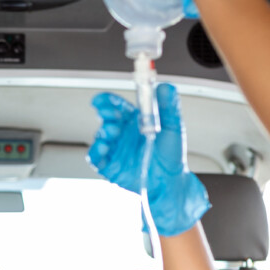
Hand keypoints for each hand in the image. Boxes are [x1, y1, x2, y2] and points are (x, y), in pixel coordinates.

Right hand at [89, 83, 209, 235]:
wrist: (170, 182)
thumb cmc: (171, 155)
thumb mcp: (173, 127)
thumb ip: (169, 107)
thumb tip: (166, 88)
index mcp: (134, 120)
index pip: (116, 105)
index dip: (107, 101)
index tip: (103, 99)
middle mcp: (122, 133)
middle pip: (106, 118)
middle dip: (105, 115)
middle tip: (110, 115)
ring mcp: (115, 149)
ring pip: (101, 136)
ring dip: (103, 132)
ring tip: (111, 132)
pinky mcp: (110, 166)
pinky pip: (96, 158)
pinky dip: (96, 152)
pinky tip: (103, 147)